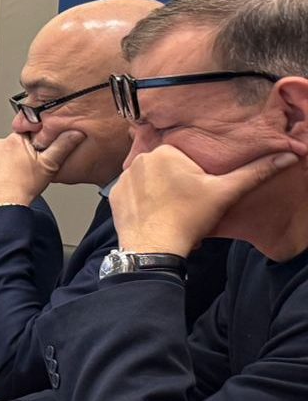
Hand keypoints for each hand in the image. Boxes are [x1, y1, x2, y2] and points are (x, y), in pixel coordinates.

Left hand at [0, 131, 81, 205]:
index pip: (27, 135)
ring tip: (12, 177)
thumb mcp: (50, 165)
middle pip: (12, 145)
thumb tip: (75, 132)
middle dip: (18, 154)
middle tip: (25, 170)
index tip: (35, 157)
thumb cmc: (25, 187)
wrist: (4, 205)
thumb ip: (63, 145)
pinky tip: (0, 180)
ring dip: (4, 163)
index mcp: (16, 139)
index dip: (33, 146)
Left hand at [112, 144, 299, 255]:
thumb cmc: (188, 219)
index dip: (195, 175)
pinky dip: (143, 203)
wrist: (153, 248)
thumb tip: (287, 156)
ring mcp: (122, 179)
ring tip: (172, 210)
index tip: (199, 191)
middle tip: (187, 204)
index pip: (185, 156)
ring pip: (150, 181)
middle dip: (178, 183)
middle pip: (167, 168)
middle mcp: (138, 160)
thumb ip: (255, 172)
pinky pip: (133, 194)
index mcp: (164, 151)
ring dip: (160, 192)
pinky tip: (155, 215)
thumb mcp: (225, 193)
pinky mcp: (113, 197)